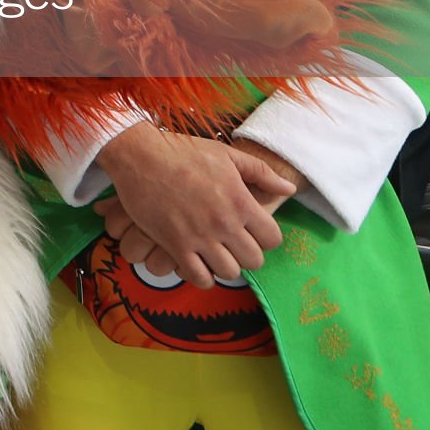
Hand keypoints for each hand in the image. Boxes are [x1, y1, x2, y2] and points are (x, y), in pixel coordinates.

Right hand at [93, 123, 292, 287]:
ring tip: (214, 254)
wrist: (140, 155)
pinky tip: (196, 263)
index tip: (251, 233)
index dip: (265, 238)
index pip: (272, 239)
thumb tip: (289, 189)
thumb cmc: (183, 151)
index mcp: (241, 201)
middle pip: (254, 260)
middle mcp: (225, 223)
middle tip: (232, 245)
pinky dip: (201, 276)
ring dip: (224, 266)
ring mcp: (200, 237)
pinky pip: (199, 277)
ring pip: (229, 272)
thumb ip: (262, 173)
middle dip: (246, 255)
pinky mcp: (175, 245)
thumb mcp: (227, 155)